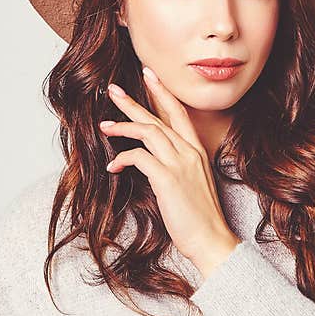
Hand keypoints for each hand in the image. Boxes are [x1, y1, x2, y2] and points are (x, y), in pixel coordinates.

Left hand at [100, 66, 241, 279]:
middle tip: (113, 89)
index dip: (162, 93)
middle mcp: (189, 152)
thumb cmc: (200, 218)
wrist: (211, 240)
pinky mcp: (168, 179)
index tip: (148, 75)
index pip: (178, 113)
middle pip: (159, 117)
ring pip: (148, 132)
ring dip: (123, 126)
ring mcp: (180, 164)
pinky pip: (139, 158)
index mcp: (196, 151)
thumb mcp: (191, 184)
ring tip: (103, 126)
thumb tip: (153, 162)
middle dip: (134, 101)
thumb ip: (176, 167)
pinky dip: (123, 159)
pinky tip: (113, 167)